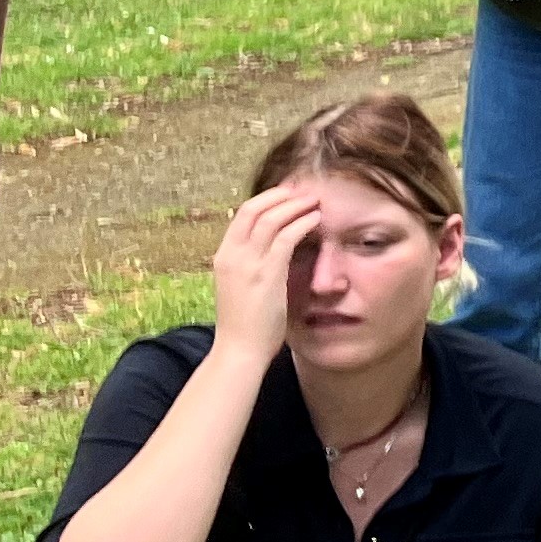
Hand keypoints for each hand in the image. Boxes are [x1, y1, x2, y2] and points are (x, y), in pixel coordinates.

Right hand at [212, 189, 322, 364]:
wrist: (239, 350)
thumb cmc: (245, 324)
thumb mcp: (242, 286)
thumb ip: (253, 266)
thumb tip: (274, 250)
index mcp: (224, 257)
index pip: (242, 215)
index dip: (267, 200)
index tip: (288, 194)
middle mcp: (231, 255)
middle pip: (254, 208)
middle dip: (281, 195)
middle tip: (304, 191)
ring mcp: (247, 264)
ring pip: (271, 218)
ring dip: (296, 205)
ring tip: (316, 201)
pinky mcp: (266, 274)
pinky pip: (286, 237)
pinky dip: (302, 223)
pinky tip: (316, 220)